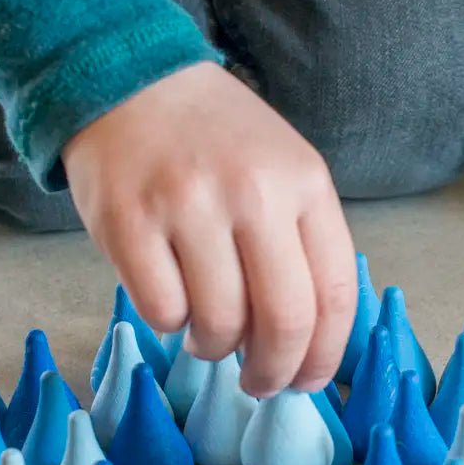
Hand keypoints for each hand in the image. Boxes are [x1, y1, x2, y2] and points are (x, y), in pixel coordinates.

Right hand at [62, 62, 356, 396]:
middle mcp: (253, 193)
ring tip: (207, 333)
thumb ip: (300, 243)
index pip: (335, 293)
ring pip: (219, 324)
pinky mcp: (129, 223)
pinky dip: (168, 322)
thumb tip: (303, 343)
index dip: (326, 355)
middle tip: (260, 385)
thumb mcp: (281, 169)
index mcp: (304, 182)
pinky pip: (161, 312)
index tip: (308, 381)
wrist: (129, 79)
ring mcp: (189, 207)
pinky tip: (169, 294)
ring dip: (215, 348)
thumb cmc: (214, 139)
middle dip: (275, 372)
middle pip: (284, 320)